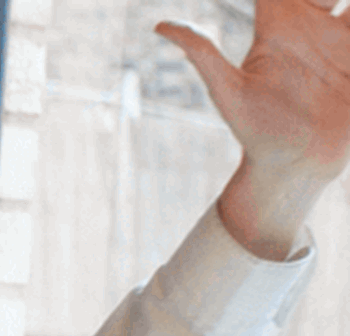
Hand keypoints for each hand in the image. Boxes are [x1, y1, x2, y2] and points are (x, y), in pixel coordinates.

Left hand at [157, 0, 349, 257]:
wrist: (296, 165)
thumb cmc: (255, 131)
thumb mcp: (228, 90)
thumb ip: (202, 53)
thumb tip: (158, 25)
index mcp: (277, 25)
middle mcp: (310, 26)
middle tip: (328, 1)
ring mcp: (341, 41)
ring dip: (348, 5)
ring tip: (345, 13)